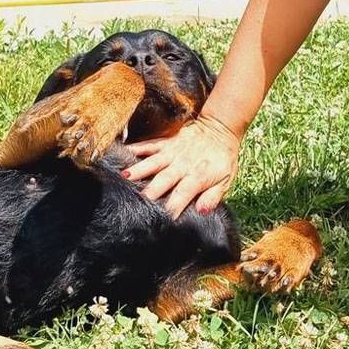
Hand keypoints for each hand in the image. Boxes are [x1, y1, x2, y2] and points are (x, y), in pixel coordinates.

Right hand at [123, 116, 240, 217]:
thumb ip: (213, 196)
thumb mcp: (226, 180)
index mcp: (197, 177)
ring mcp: (172, 153)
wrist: (221, 128)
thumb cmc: (223, 158)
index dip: (172, 208)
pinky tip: (121, 153)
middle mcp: (181, 166)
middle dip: (149, 192)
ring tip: (124, 177)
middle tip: (136, 203)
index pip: (182, 195)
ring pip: (152, 163)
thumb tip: (202, 212)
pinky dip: (134, 149)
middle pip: (162, 181)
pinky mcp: (165, 143)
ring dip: (137, 170)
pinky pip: (148, 145)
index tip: (161, 220)